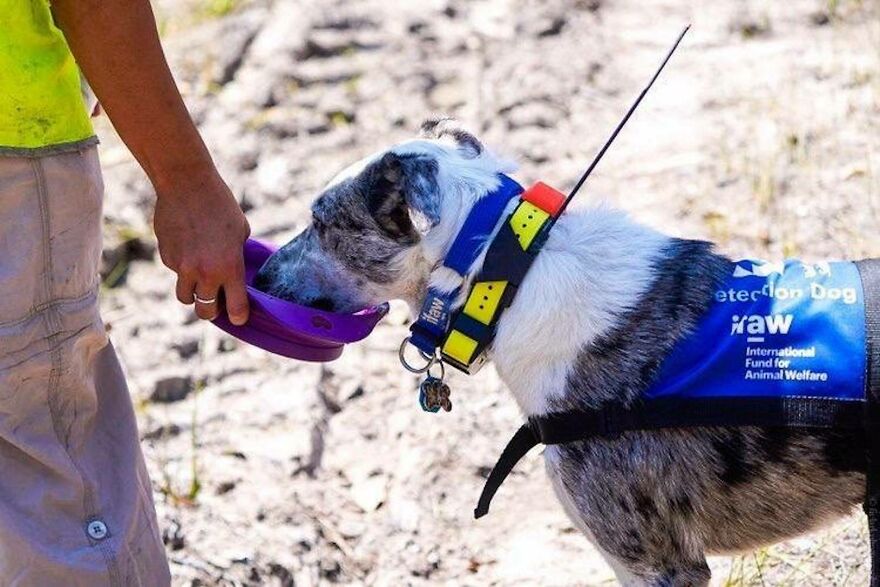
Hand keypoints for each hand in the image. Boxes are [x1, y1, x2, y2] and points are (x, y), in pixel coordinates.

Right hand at [153, 169, 250, 324]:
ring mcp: (182, 267)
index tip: (239, 318)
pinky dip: (181, 268)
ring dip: (193, 293)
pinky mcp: (166, 257)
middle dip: (211, 311)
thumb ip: (237, 256)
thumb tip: (236, 272)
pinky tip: (187, 247)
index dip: (239, 317)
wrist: (186, 184)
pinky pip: (175, 273)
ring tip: (200, 278)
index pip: (236, 308)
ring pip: (185, 297)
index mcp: (230, 267)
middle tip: (217, 303)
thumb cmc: (220, 205)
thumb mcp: (241, 232)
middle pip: (205, 312)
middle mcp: (205, 272)